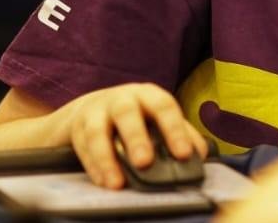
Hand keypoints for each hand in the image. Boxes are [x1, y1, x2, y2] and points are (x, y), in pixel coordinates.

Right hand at [62, 83, 207, 188]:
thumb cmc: (135, 116)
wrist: (91, 108)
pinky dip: (93, 167)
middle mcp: (122, 99)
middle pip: (128, 114)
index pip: (164, 107)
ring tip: (118, 182)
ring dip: (107, 158)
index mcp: (148, 95)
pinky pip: (82, 148)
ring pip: (98, 132)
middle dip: (136, 139)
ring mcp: (97, 112)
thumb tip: (200, 155)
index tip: (183, 155)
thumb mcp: (158, 119)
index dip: (175, 130)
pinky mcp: (77, 128)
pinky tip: (104, 182)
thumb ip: (181, 133)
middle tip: (144, 163)